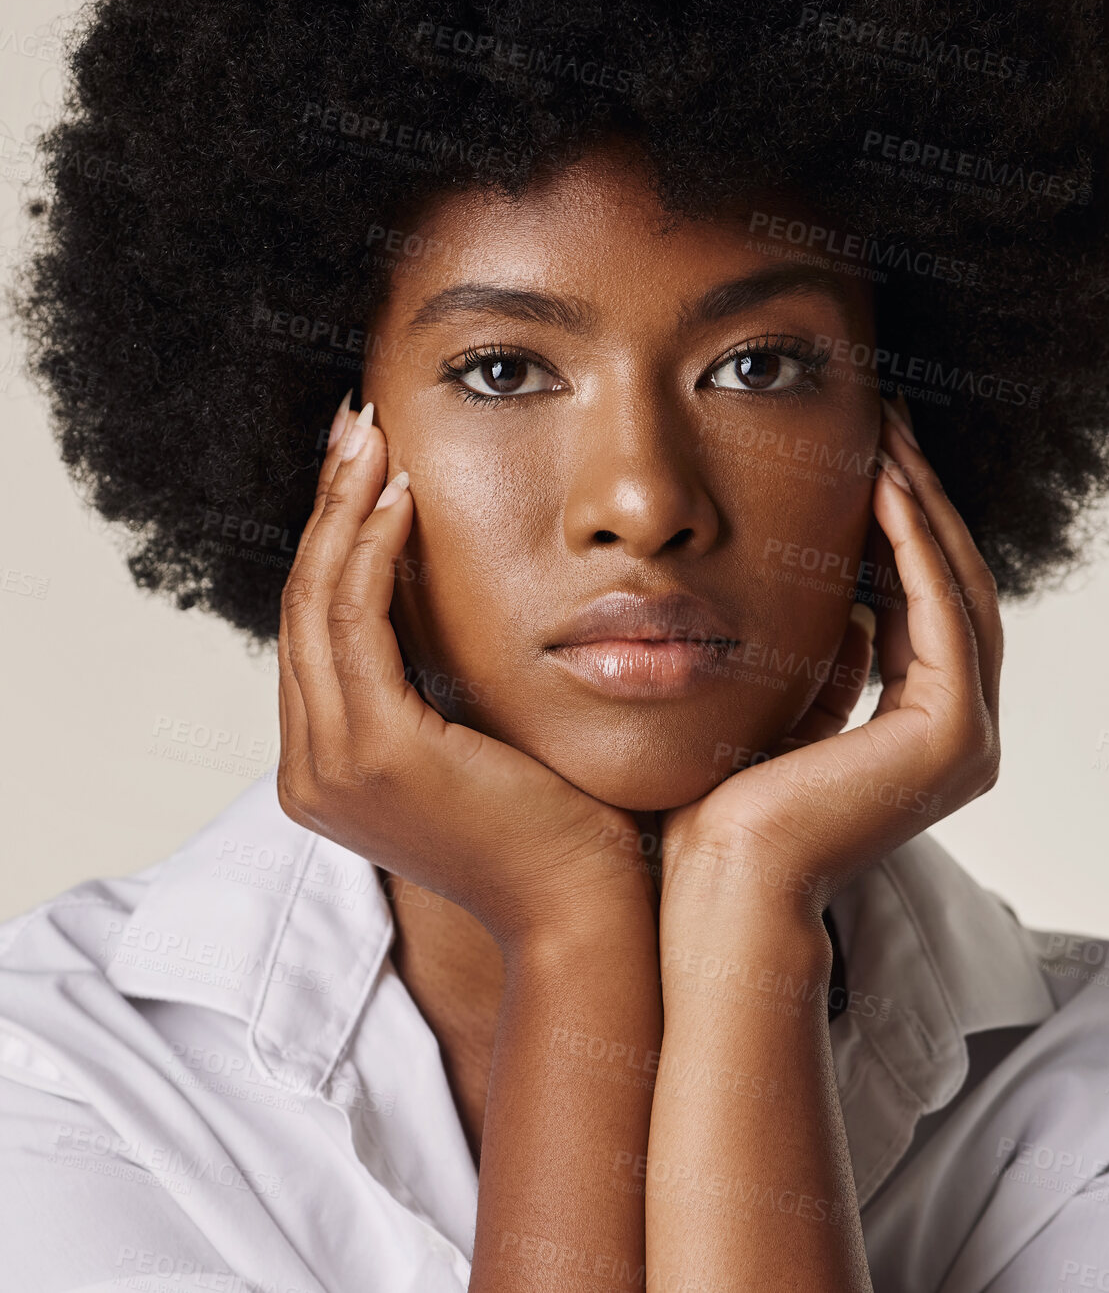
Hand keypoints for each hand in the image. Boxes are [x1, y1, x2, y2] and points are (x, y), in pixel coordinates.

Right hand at [276, 392, 655, 953]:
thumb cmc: (552, 821)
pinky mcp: (375, 754)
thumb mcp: (475, 736)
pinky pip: (358, 623)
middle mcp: (310, 767)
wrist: (584, 909)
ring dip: (342, 508)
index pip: (317, 628)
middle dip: (326, 504)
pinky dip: (373, 550)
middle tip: (353, 422)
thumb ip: (434, 678)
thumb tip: (433, 590)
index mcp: (327, 764)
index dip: (330, 537)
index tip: (360, 464)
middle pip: (302, 602)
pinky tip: (402, 494)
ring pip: (317, 601)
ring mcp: (332, 765)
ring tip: (370, 434)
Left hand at [656, 392, 1001, 917]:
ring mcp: (970, 741)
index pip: (927, 603)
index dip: (904, 524)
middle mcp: (964, 737)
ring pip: (958, 589)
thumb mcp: (790, 708)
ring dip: (923, 507)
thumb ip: (834, 664)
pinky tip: (884, 487)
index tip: (871, 453)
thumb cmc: (727, 807)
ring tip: (888, 435)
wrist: (715, 888)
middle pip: (954, 587)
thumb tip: (855, 612)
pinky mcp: (955, 737)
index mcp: (927, 734)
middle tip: (890, 422)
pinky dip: (915, 545)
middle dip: (922, 500)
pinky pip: (943, 613)